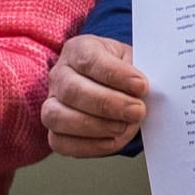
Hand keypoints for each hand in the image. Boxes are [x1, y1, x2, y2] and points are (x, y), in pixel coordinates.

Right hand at [41, 35, 147, 156]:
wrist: (119, 90)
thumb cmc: (125, 74)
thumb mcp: (134, 62)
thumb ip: (137, 74)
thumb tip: (143, 91)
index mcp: (78, 49)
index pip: (88, 60)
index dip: (115, 74)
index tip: (141, 85)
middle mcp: (59, 75)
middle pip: (72, 90)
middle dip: (107, 104)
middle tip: (137, 110)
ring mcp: (51, 104)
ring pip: (57, 116)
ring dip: (95, 126)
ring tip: (123, 127)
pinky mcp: (55, 131)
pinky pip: (60, 142)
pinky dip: (88, 145)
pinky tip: (111, 140)